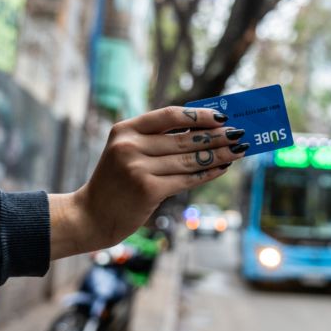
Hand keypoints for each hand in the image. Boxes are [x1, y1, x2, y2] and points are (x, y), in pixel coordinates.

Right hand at [48, 106, 247, 259]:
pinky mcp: (148, 190)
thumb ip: (156, 140)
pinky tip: (223, 168)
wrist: (91, 215)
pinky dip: (208, 173)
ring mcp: (138, 168)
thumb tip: (202, 130)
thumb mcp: (126, 152)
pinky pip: (187, 179)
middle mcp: (130, 146)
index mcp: (125, 130)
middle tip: (239, 134)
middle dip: (217, 136)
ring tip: (238, 151)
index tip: (222, 117)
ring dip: (220, 155)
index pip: (170, 115)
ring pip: (190, 159)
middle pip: (185, 138)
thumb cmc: (115, 183)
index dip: (199, 116)